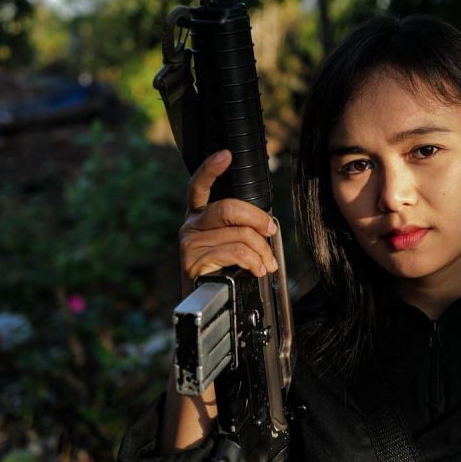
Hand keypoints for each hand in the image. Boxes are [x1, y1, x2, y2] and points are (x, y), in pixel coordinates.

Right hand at [179, 149, 277, 294]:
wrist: (203, 307)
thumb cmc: (220, 272)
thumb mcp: (228, 243)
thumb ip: (239, 227)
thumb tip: (266, 225)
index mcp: (198, 216)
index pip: (199, 186)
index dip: (211, 168)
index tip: (225, 155)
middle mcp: (189, 225)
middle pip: (228, 208)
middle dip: (258, 219)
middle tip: (271, 231)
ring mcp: (189, 243)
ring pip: (238, 233)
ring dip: (261, 250)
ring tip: (267, 264)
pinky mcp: (192, 261)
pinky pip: (234, 252)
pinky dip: (253, 261)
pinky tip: (257, 270)